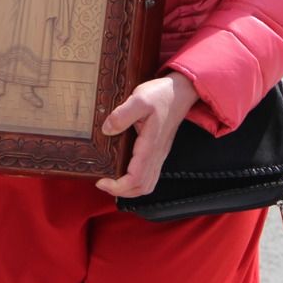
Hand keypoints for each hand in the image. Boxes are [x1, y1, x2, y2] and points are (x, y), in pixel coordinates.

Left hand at [95, 71, 200, 198]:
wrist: (182, 91)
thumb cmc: (161, 95)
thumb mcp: (140, 99)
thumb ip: (122, 115)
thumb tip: (107, 130)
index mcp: (151, 145)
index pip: (135, 178)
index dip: (117, 186)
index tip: (101, 181)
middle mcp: (157, 154)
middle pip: (141, 187)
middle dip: (121, 192)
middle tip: (103, 183)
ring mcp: (159, 154)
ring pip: (147, 184)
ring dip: (129, 189)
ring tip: (112, 182)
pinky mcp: (158, 151)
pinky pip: (149, 175)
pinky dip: (136, 181)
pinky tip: (124, 172)